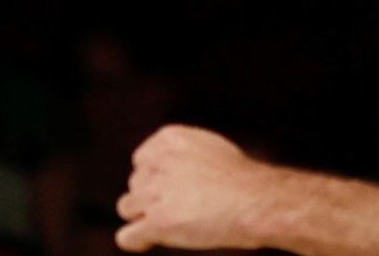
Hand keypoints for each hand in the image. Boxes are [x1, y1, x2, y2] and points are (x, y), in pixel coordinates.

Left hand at [116, 126, 275, 251]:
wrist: (252, 200)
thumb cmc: (237, 178)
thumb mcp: (208, 147)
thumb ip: (181, 154)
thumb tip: (161, 167)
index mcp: (169, 139)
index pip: (141, 159)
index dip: (155, 176)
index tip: (172, 186)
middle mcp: (157, 162)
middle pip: (134, 184)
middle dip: (150, 196)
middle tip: (179, 205)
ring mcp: (154, 193)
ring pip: (126, 207)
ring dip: (143, 216)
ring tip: (170, 220)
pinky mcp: (157, 222)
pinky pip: (126, 236)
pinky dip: (138, 240)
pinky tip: (152, 239)